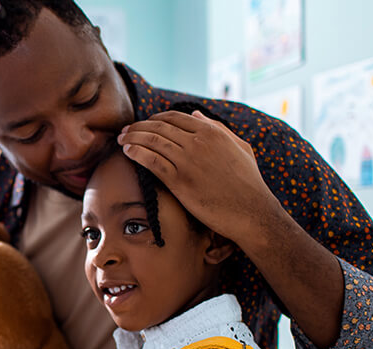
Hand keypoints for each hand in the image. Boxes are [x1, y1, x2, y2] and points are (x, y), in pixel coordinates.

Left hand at [118, 110, 285, 250]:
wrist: (251, 211)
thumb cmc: (248, 182)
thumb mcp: (239, 147)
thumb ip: (218, 128)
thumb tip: (196, 113)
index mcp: (212, 131)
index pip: (173, 117)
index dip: (154, 119)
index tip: (144, 124)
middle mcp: (198, 142)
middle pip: (158, 127)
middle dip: (138, 127)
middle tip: (125, 130)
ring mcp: (188, 161)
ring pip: (152, 142)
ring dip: (132, 137)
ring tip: (121, 139)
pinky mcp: (180, 181)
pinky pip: (152, 161)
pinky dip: (136, 153)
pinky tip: (127, 152)